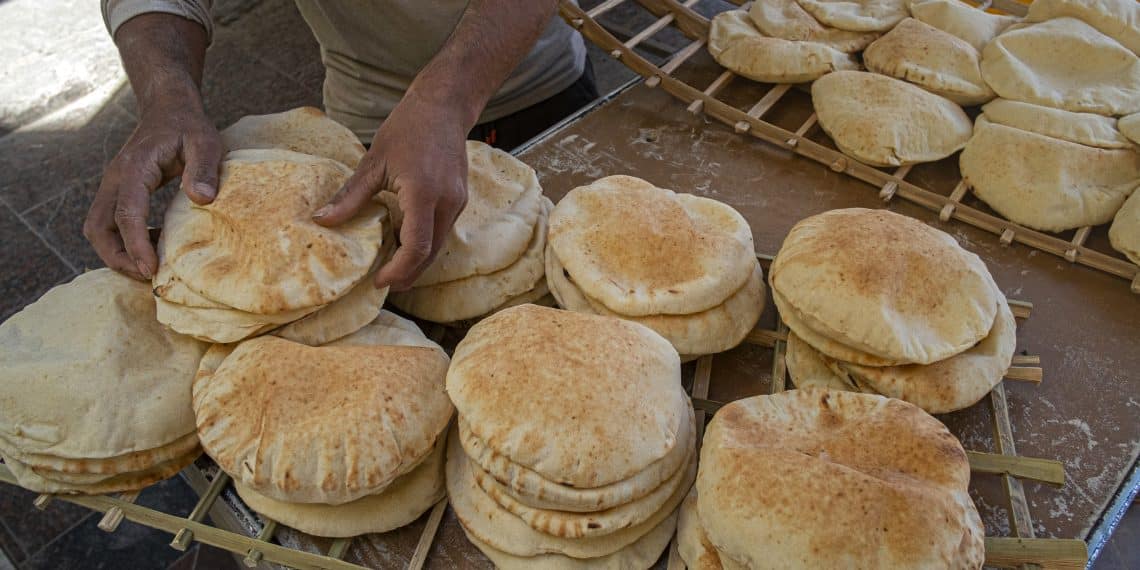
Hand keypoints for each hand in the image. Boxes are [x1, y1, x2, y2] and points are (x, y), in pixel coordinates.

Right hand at [84, 98, 221, 279]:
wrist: (168, 108)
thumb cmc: (188, 126)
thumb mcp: (205, 142)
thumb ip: (204, 168)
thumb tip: (202, 199)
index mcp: (134, 168)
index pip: (126, 214)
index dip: (136, 246)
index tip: (152, 270)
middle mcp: (115, 179)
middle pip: (98, 228)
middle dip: (118, 258)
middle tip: (149, 276)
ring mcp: (113, 186)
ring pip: (99, 229)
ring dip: (118, 253)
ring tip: (152, 266)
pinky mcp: (118, 191)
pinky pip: (110, 223)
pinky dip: (124, 241)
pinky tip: (155, 245)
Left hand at [313, 99, 467, 290]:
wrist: (444, 107)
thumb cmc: (407, 128)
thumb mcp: (373, 161)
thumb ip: (350, 196)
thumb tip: (322, 221)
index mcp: (423, 193)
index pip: (416, 247)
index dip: (398, 270)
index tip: (379, 280)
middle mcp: (446, 202)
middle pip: (430, 254)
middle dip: (407, 274)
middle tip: (382, 283)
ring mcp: (457, 202)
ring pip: (438, 245)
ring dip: (416, 260)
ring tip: (391, 267)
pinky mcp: (459, 199)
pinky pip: (441, 231)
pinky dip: (424, 243)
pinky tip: (403, 241)